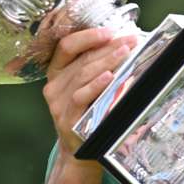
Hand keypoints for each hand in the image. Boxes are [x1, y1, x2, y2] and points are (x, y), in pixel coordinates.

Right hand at [42, 27, 141, 156]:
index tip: (110, 31)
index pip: (67, 46)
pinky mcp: (67, 118)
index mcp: (57, 73)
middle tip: (129, 40)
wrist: (79, 152)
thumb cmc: (87, 114)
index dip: (88, 36)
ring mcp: (59, 103)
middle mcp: (54, 86)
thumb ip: (96, 68)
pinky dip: (96, 85)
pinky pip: (81, 96)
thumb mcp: (87, 87)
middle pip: (82, 59)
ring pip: (82, 74)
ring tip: (125, 52)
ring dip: (106, 61)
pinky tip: (109, 77)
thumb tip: (123, 45)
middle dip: (108, 47)